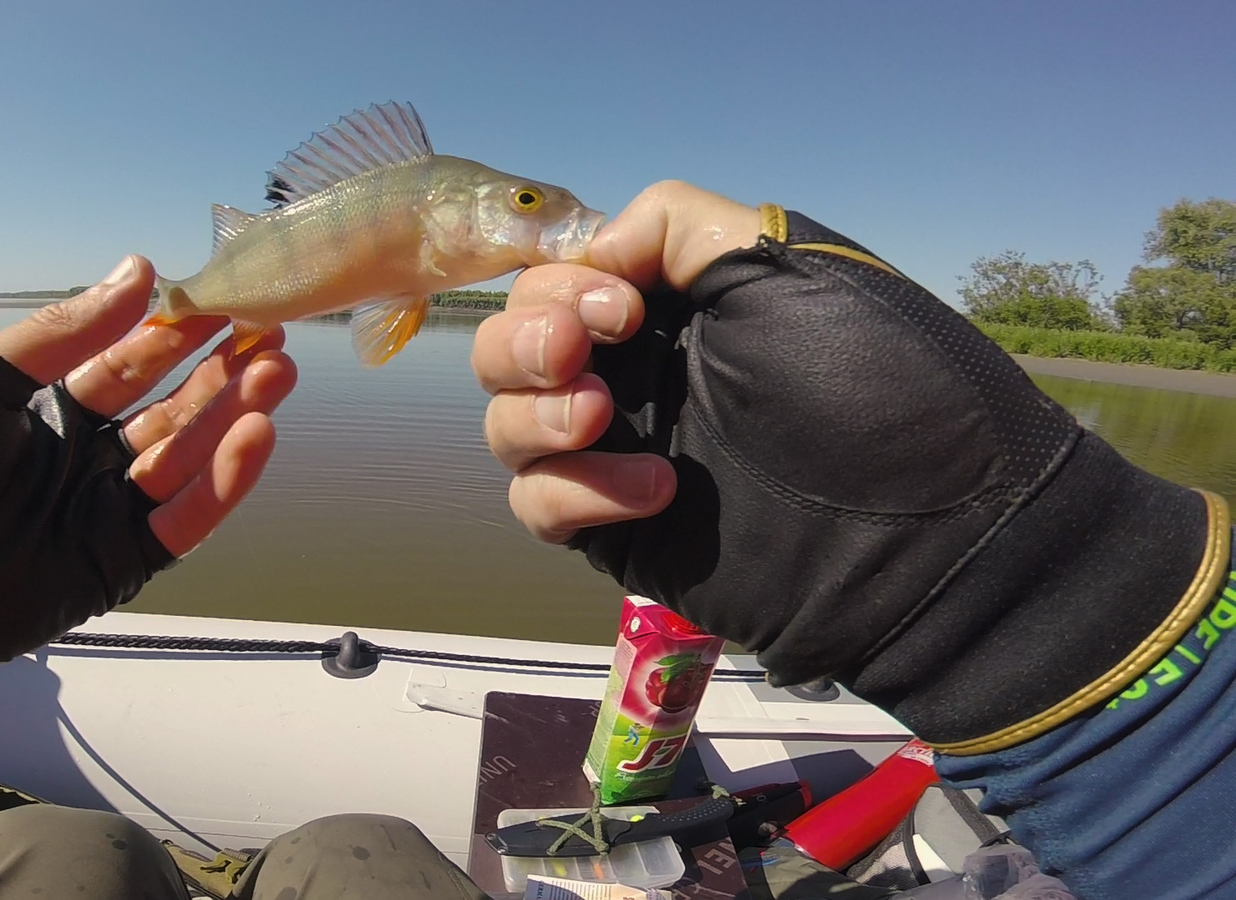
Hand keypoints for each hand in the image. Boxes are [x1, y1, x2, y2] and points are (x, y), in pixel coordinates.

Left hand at [0, 255, 297, 732]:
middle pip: (169, 409)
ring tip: (277, 372)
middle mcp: (77, 458)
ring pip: (186, 460)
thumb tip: (138, 272)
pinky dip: (222, 483)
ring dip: (234, 418)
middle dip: (221, 371)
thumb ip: (60, 333)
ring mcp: (97, 512)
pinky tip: (256, 436)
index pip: (127, 363)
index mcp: (39, 410)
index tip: (225, 297)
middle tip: (272, 332)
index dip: (176, 332)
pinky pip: (180, 522)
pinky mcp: (111, 564)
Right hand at [473, 182, 1223, 752]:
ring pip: (508, 424)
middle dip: (524, 340)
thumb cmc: (876, 391)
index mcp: (676, 303)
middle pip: (508, 346)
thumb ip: (683, 226)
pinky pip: (538, 503)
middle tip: (579, 355)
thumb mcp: (794, 268)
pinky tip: (653, 490)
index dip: (560, 283)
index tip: (620, 305)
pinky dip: (571, 491)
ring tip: (605, 421)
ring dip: (537, 413)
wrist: (927, 543)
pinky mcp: (618, 532)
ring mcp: (621, 453)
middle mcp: (638, 371)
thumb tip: (593, 248)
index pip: (558, 276)